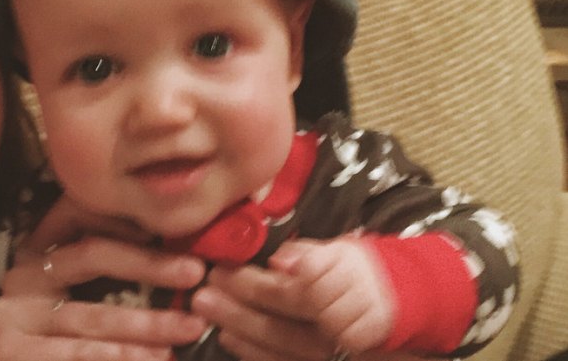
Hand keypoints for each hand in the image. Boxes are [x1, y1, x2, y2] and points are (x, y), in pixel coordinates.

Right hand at [0, 197, 209, 360]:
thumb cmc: (61, 334)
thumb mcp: (76, 291)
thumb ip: (110, 267)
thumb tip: (178, 253)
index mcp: (41, 249)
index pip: (79, 212)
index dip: (122, 215)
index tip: (165, 228)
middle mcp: (24, 274)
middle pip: (91, 255)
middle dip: (148, 264)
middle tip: (194, 273)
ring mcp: (13, 315)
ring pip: (90, 316)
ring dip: (143, 324)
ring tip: (186, 330)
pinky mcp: (13, 352)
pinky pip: (73, 355)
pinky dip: (116, 359)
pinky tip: (151, 360)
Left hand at [191, 236, 396, 360]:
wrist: (399, 307)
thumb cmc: (360, 274)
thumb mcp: (343, 252)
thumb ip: (310, 256)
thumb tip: (280, 261)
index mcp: (352, 290)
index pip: (301, 294)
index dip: (257, 285)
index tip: (224, 271)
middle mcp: (349, 328)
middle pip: (290, 325)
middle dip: (241, 311)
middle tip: (204, 294)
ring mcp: (342, 353)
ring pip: (288, 350)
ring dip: (243, 333)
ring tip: (209, 315)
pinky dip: (257, 355)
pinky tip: (231, 340)